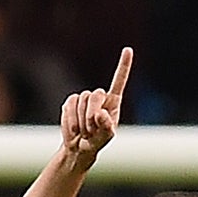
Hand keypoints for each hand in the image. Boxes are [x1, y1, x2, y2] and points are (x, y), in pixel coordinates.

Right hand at [60, 46, 132, 161]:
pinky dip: (70, 120)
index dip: (123, 65)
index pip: (119, 81)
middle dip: (91, 115)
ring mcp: (84, 98)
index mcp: (113, 102)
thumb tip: (100, 114)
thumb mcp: (105, 138)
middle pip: (95, 95)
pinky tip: (74, 130)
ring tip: (84, 133)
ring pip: (81, 101)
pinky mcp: (70, 103)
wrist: (79, 147)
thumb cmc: (97, 141)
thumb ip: (106, 127)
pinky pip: (69, 105)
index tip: (128, 49)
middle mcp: (99, 97)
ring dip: (81, 122)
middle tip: (91, 131)